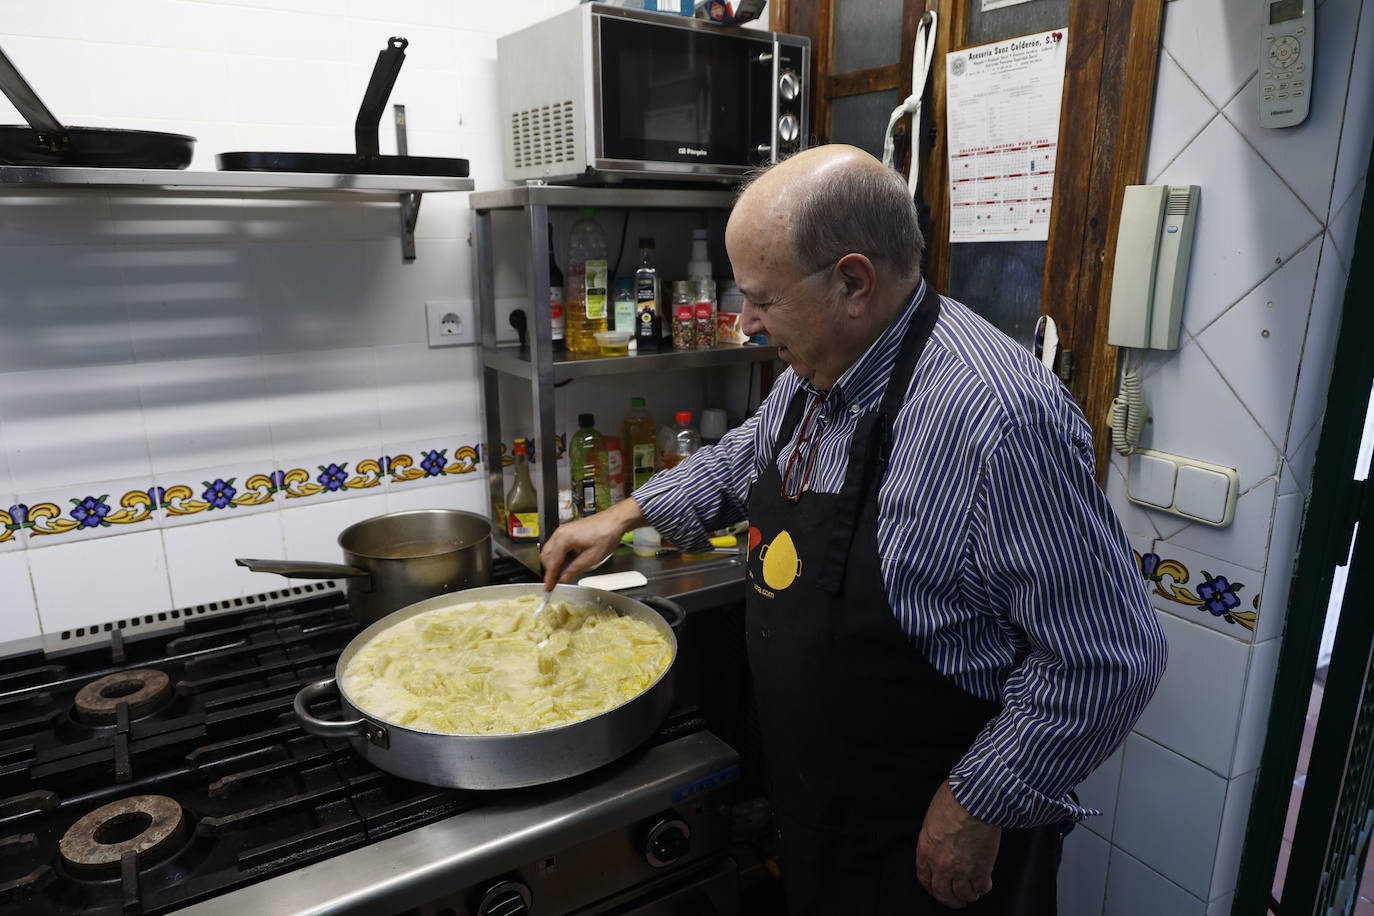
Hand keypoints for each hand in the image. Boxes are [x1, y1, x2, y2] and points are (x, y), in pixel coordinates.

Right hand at [538, 498, 645, 589]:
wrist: (614, 521)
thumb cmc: (606, 534)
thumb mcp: (592, 557)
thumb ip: (575, 569)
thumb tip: (564, 578)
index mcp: (564, 539)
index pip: (552, 563)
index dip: (549, 577)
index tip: (548, 587)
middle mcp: (560, 533)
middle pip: (546, 556)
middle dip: (550, 570)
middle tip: (555, 582)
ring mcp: (563, 531)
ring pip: (549, 551)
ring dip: (553, 563)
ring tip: (562, 573)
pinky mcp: (567, 531)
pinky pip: (556, 546)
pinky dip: (558, 556)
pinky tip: (567, 563)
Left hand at [915, 781, 1001, 908]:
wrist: (974, 801)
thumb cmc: (953, 801)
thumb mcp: (932, 818)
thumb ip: (934, 836)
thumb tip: (940, 840)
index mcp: (925, 851)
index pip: (924, 878)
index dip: (931, 887)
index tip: (936, 889)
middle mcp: (941, 865)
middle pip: (942, 893)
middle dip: (950, 899)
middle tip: (956, 900)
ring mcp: (961, 870)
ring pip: (963, 894)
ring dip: (968, 895)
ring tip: (972, 893)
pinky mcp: (981, 869)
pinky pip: (981, 887)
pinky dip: (983, 888)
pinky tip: (984, 883)